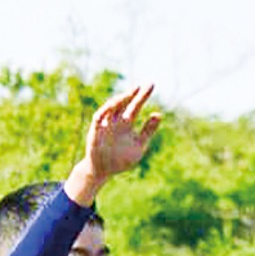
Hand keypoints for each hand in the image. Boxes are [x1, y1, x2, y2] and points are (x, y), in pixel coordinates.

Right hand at [66, 85, 161, 203]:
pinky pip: (99, 117)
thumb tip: (159, 114)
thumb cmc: (121, 159)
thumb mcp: (139, 144)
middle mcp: (116, 120)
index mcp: (126, 124)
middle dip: (134, 94)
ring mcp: (105, 124)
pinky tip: (114, 106)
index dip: (142, 96)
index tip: (151, 86)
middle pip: (125, 103)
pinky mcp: (95, 130)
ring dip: (121, 100)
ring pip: (112, 107)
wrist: (104, 170)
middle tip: (145, 85)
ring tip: (132, 94)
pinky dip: (105, 112)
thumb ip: (148, 130)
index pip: (135, 106)